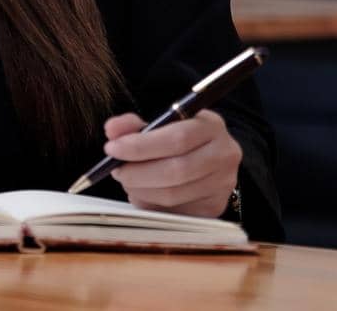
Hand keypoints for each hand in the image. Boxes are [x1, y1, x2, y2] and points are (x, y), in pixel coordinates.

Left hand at [102, 110, 241, 218]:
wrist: (209, 158)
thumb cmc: (180, 138)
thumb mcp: (162, 124)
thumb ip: (134, 125)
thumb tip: (111, 130)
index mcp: (212, 126)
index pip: (177, 138)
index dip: (141, 146)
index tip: (112, 148)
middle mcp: (224, 155)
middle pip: (176, 170)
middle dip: (138, 172)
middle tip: (116, 169)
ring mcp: (222, 185)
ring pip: (173, 195)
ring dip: (141, 190)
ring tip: (128, 180)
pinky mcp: (214, 207)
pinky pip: (175, 211)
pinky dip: (151, 203)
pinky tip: (143, 193)